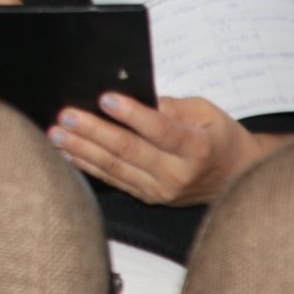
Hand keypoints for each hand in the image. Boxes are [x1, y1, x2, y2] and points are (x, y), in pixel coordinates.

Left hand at [48, 93, 263, 205]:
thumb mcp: (205, 111)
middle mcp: (177, 173)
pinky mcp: (149, 197)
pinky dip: (88, 166)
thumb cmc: (219, 137)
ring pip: (115, 168)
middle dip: (93, 131)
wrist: (237, 176)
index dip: (131, 114)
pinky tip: (68, 154)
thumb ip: (171, 106)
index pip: (160, 130)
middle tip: (66, 116)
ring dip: (82, 150)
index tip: (105, 98)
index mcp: (196, 147)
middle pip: (129, 151)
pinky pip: (114, 180)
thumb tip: (135, 95)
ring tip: (57, 135)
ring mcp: (161, 190)